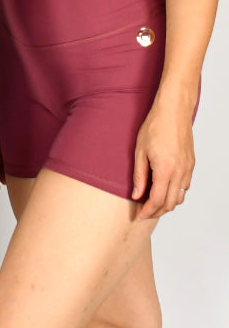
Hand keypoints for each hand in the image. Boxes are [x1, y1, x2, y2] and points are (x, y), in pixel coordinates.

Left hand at [133, 91, 195, 218]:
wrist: (173, 111)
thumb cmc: (155, 126)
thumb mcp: (140, 151)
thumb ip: (139, 176)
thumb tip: (136, 195)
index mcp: (165, 170)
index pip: (157, 201)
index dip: (146, 211)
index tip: (138, 216)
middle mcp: (179, 172)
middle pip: (169, 204)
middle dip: (156, 212)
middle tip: (144, 212)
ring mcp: (188, 169)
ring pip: (179, 197)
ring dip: (167, 204)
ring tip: (152, 202)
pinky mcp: (191, 164)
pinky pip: (185, 186)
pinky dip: (175, 193)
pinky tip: (164, 188)